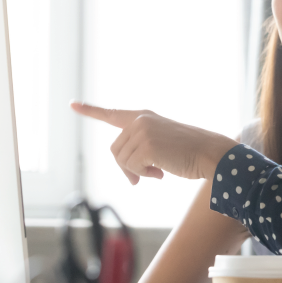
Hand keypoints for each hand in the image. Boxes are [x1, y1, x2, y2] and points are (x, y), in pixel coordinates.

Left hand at [71, 101, 235, 183]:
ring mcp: (142, 131)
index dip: (90, 110)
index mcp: (144, 117)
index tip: (72, 104)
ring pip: (122, 161)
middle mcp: (140, 120)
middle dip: (127, 168)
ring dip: (137, 172)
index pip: (112, 114)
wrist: (209, 153)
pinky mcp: (146, 145)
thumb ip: (141, 150)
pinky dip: (144, 175)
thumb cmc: (189, 152)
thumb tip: (129, 175)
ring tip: (159, 171)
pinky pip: (132, 168)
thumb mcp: (161, 145)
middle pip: (116, 151)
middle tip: (144, 177)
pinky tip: (161, 173)